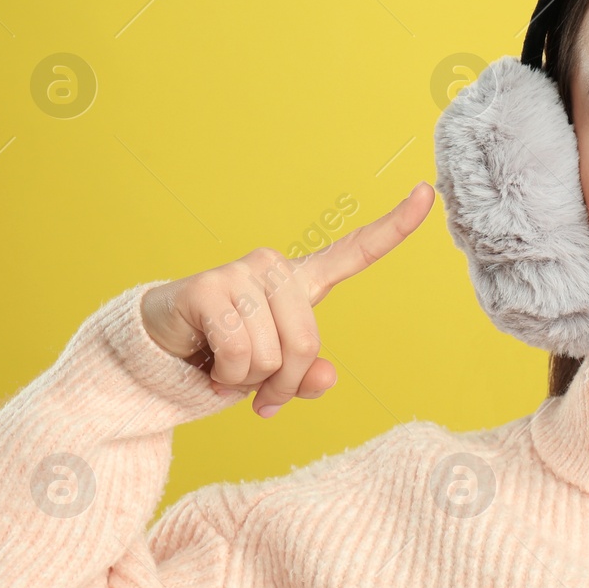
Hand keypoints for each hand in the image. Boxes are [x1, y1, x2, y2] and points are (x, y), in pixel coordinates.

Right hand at [140, 182, 435, 415]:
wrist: (161, 350)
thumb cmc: (226, 356)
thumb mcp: (273, 375)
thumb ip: (305, 378)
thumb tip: (326, 378)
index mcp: (302, 283)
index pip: (355, 252)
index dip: (395, 226)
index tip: (427, 193)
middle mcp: (275, 268)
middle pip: (307, 345)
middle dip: (281, 383)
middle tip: (259, 394)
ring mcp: (242, 273)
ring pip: (269, 355)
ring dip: (246, 381)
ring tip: (225, 369)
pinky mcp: (209, 288)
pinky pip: (238, 353)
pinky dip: (225, 377)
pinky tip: (209, 365)